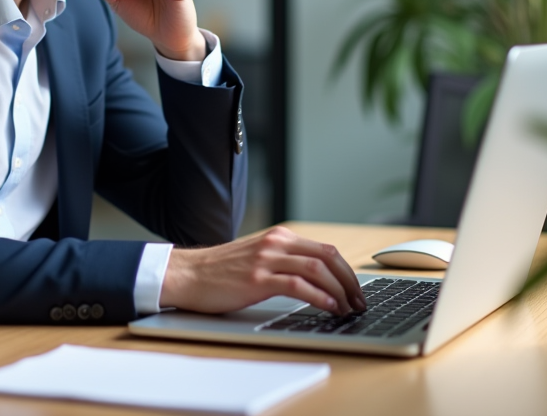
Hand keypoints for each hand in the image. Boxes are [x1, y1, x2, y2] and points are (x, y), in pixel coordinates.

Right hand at [159, 226, 365, 315]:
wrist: (187, 274)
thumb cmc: (219, 272)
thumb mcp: (257, 258)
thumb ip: (282, 262)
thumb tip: (315, 282)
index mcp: (279, 238)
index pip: (325, 250)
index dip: (346, 272)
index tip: (356, 291)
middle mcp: (276, 243)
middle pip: (328, 257)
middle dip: (350, 282)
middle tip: (359, 302)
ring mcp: (266, 259)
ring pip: (317, 269)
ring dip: (339, 291)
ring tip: (348, 309)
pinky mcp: (257, 278)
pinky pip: (298, 285)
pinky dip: (320, 296)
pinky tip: (329, 307)